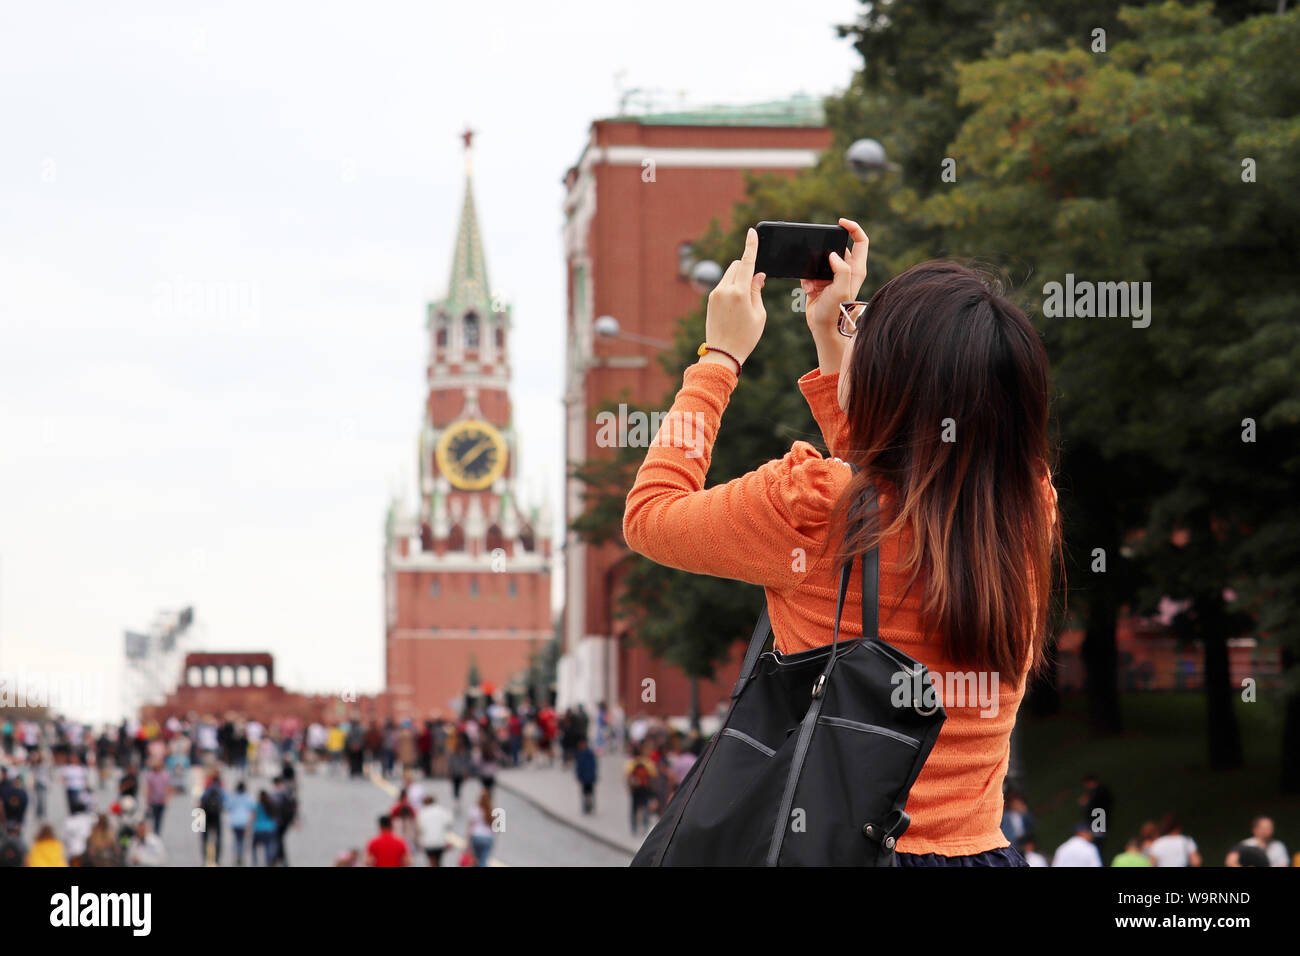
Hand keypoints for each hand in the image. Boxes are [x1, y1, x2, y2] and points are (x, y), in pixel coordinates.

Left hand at [703, 227, 766, 366]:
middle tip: (756, 286)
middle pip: (736, 265)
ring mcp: (715, 293)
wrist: (722, 353)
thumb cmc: (745, 336)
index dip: (750, 245)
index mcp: (739, 292)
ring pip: (729, 275)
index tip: (751, 231)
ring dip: (738, 279)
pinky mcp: (710, 299)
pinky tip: (736, 305)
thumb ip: (756, 290)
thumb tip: (757, 274)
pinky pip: (723, 285)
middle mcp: (724, 289)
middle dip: (746, 268)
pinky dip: (732, 287)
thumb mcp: (758, 314)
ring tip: (745, 301)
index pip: (746, 262)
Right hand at [802, 218, 868, 373]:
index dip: (852, 228)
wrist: (823, 329)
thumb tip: (833, 254)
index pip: (860, 240)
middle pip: (835, 249)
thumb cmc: (836, 311)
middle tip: (817, 260)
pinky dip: (806, 279)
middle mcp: (845, 271)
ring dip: (812, 269)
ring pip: (819, 260)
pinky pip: (808, 272)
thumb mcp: (842, 289)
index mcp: (856, 269)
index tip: (840, 222)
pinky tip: (808, 290)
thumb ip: (841, 269)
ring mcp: (831, 277)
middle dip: (823, 252)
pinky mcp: (818, 283)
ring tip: (812, 283)